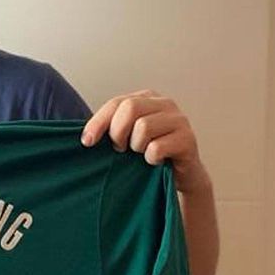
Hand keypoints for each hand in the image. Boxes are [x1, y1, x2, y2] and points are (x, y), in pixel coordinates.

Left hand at [81, 90, 210, 194]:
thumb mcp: (128, 136)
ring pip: (143, 127)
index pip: (116, 102)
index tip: (87, 142)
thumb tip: (85, 136)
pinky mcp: (188, 139)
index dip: (98, 122)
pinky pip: (157, 147)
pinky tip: (155, 161)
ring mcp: (179, 119)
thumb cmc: (149, 153)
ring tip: (141, 154)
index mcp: (147, 98)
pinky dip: (150, 158)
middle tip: (120, 149)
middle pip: (130, 108)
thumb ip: (111, 128)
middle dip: (117, 132)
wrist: (181, 176)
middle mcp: (165, 103)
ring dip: (136, 147)